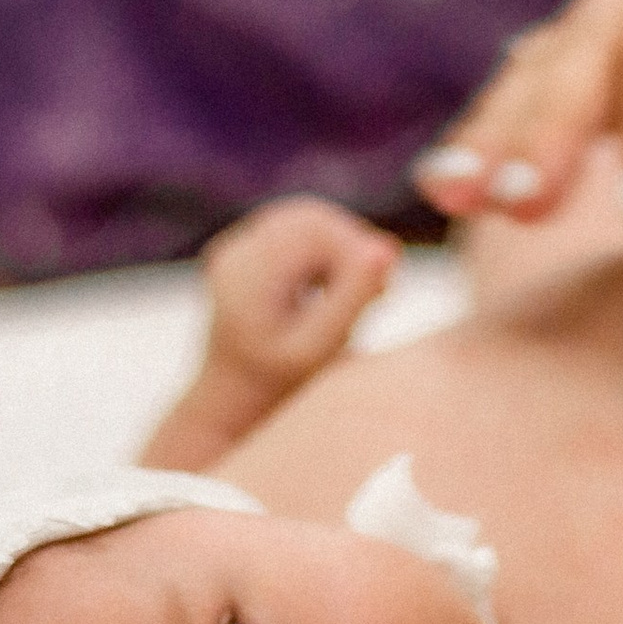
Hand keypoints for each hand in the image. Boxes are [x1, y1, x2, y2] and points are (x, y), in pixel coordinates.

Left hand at [142, 195, 401, 468]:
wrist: (235, 404)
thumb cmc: (279, 386)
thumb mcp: (320, 347)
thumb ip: (352, 297)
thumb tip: (387, 249)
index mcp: (245, 275)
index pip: (313, 229)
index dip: (358, 246)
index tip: (386, 286)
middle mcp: (235, 254)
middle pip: (310, 219)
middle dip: (352, 246)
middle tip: (382, 290)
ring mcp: (237, 250)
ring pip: (306, 222)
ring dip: (343, 249)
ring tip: (365, 292)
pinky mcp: (248, 254)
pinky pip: (297, 232)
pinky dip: (326, 252)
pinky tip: (340, 289)